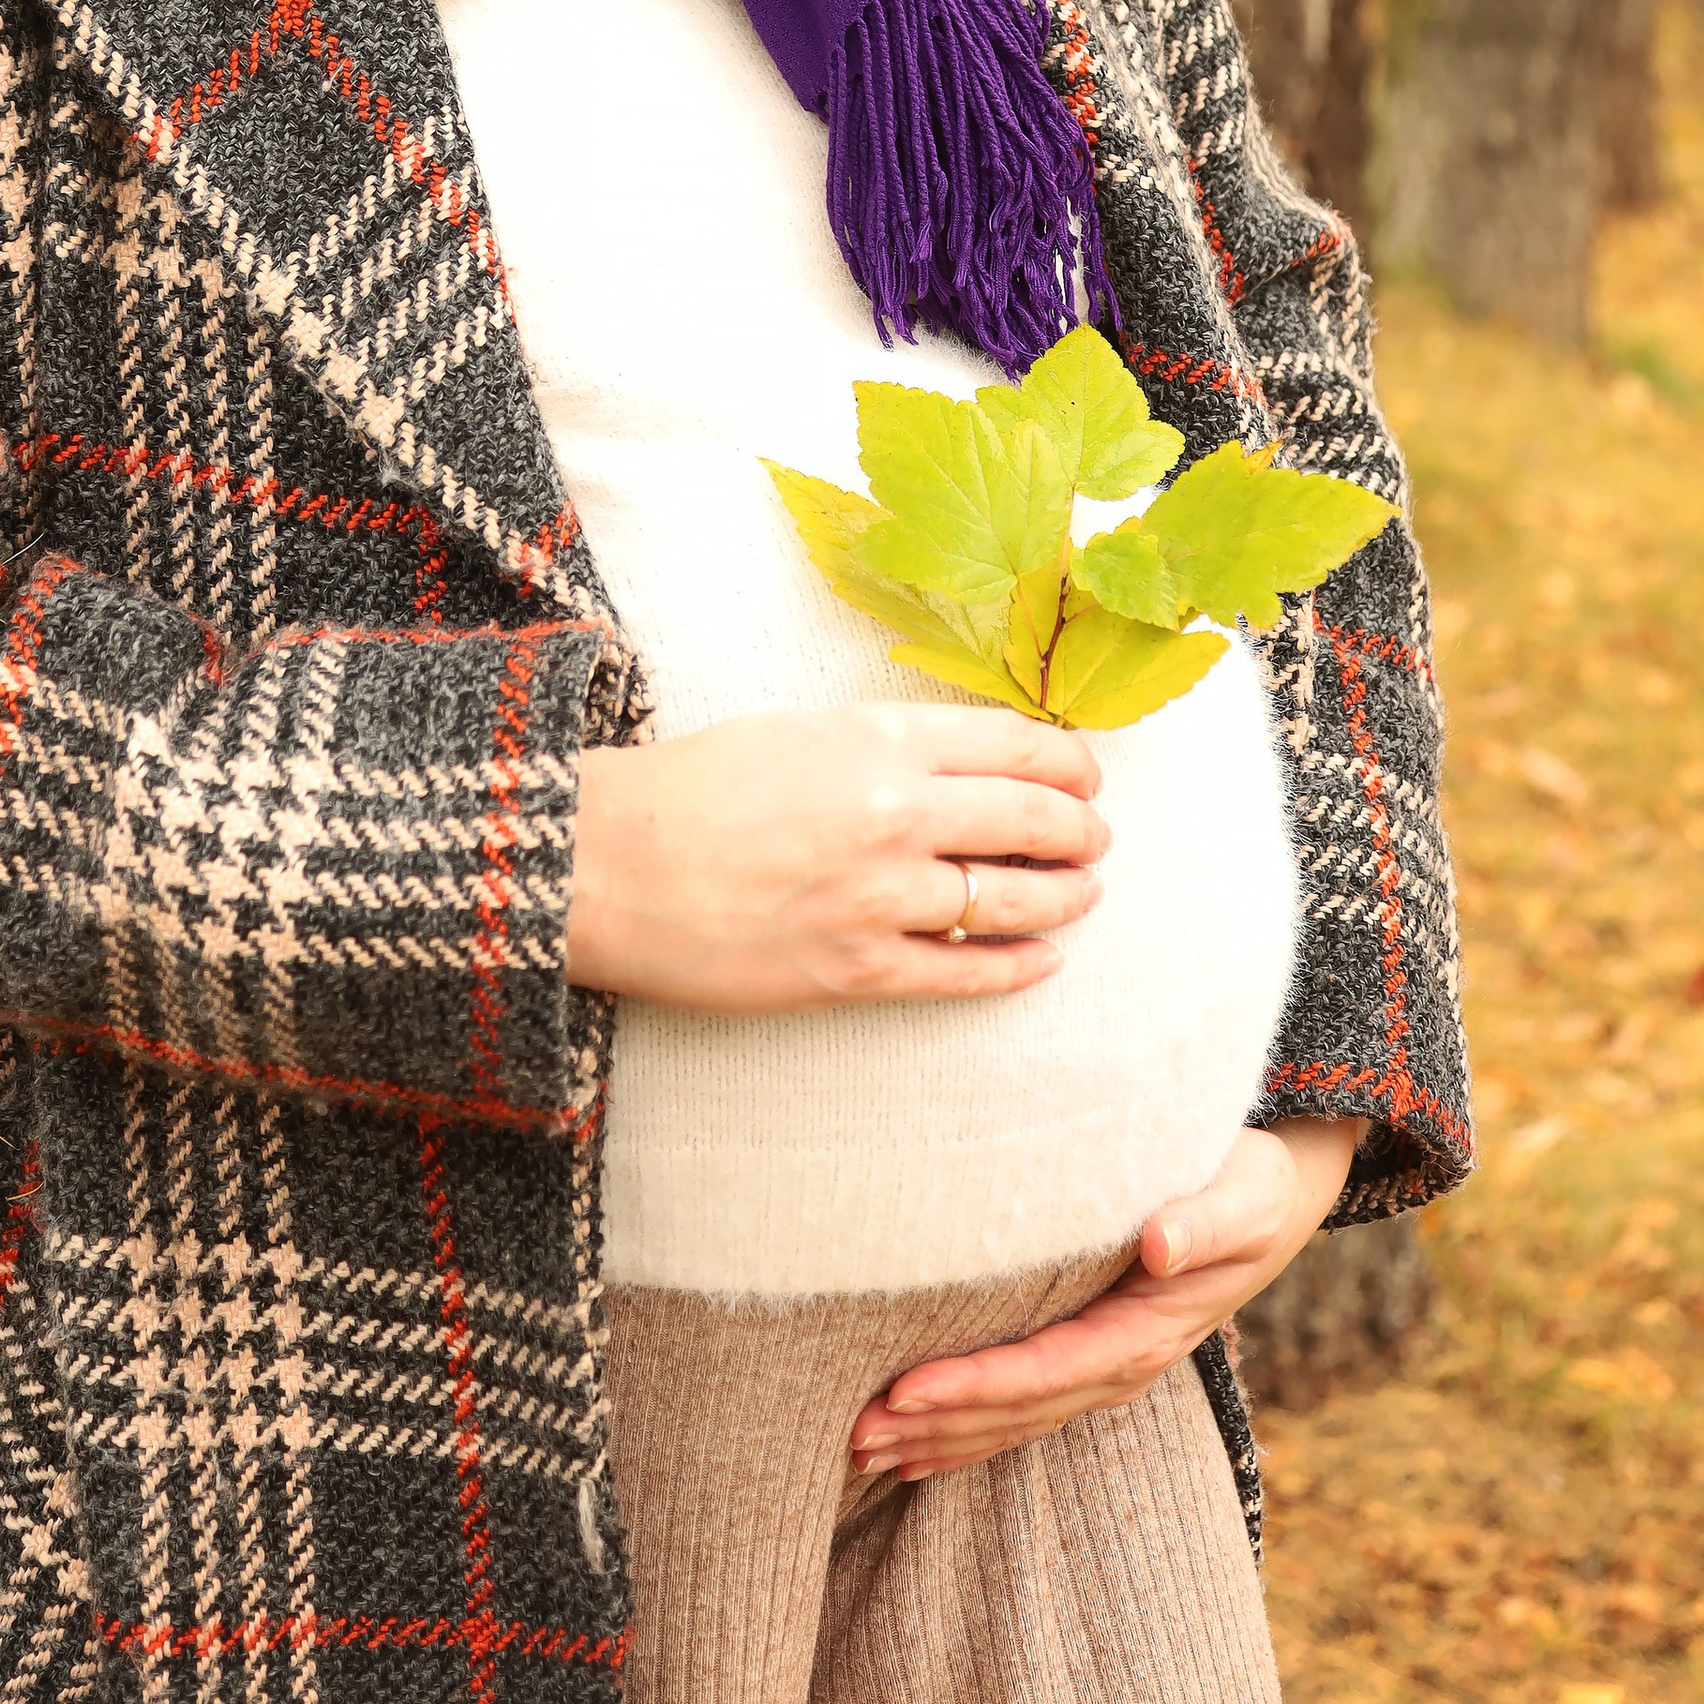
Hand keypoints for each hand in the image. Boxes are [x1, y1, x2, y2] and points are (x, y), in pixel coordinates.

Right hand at [566, 703, 1107, 1010]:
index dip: (1068, 762)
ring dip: (1063, 897)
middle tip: (1095, 836)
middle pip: (1031, 821)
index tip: (1085, 774)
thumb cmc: (692, 787)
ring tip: (1082, 893)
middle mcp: (894, 814)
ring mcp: (879, 899)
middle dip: (1081, 830)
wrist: (608, 866)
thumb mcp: (801, 731)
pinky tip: (1042, 960)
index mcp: (879, 740)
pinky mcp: (857, 972)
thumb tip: (968, 765)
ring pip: (1012, 901)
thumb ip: (888, 744)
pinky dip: (1017, 967)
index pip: (1015, 743)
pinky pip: (964, 972)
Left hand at [846, 1116, 1367, 1479]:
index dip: (974, 1385)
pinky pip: (1023, 1407)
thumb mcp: (1246, 1197)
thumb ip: (1205, 1221)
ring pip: (1012, 1419)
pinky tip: (915, 1450)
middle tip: (853, 1436)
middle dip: (936, 1425)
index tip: (906, 1390)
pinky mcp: (1092, 1356)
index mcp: (1147, 1331)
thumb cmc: (1253, 1188)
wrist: (1275, 1201)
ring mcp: (1105, 1368)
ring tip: (861, 1451)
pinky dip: (967, 1432)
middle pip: (1016, 1409)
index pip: (1045, 1370)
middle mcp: (1121, 1363)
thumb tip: (1158, 1243)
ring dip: (939, 1438)